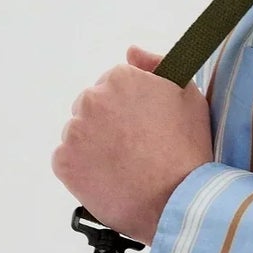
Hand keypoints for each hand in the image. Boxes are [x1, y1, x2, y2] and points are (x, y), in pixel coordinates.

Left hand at [51, 44, 215, 245]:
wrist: (177, 201)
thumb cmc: (188, 149)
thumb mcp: (188, 95)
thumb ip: (159, 64)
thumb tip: (131, 52)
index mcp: (120, 78)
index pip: (114, 84)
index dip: (130, 107)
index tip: (143, 126)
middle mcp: (91, 99)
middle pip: (92, 106)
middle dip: (108, 123)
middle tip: (134, 149)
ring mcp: (74, 131)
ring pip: (79, 132)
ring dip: (94, 145)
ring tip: (123, 166)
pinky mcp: (63, 161)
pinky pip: (68, 159)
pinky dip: (83, 168)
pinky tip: (109, 178)